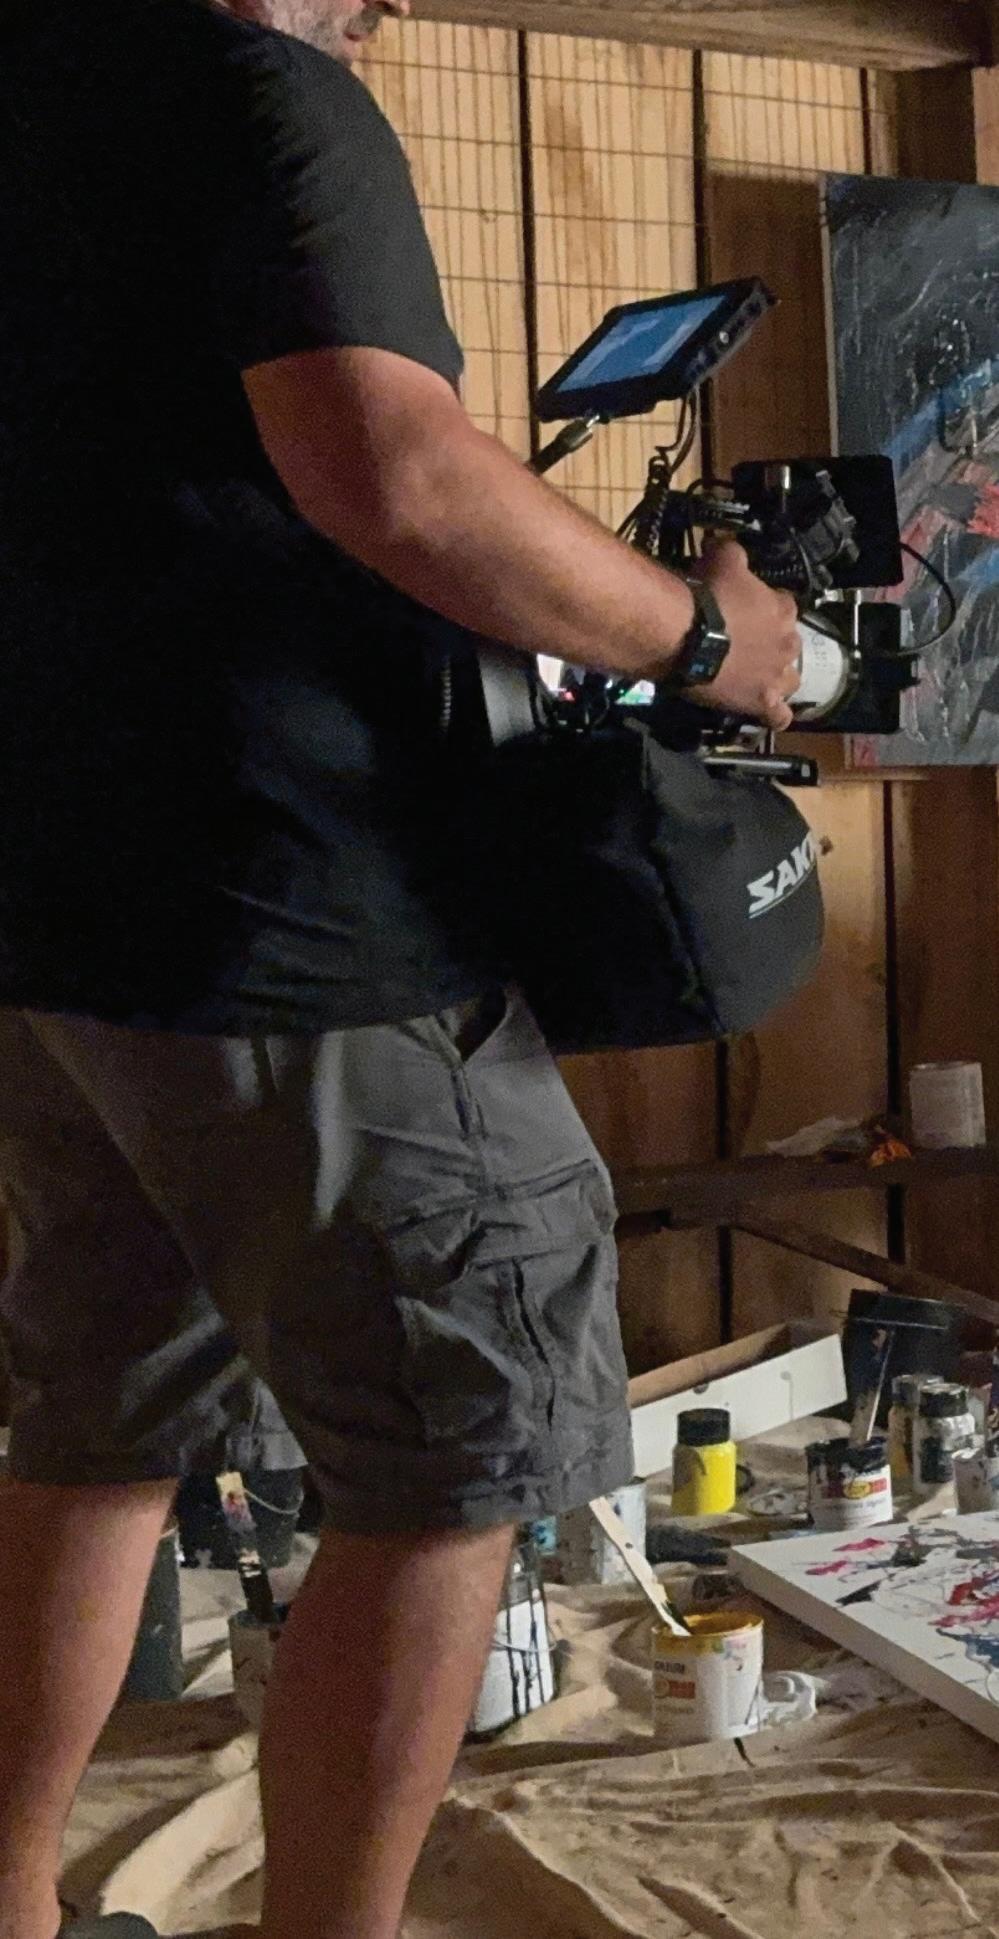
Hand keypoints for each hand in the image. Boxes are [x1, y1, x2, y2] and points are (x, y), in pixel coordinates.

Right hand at [687, 538, 800, 730]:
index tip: (746, 609)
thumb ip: (731, 550)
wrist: (688, 637)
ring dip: (777, 678)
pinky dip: (774, 715)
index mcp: (783, 609)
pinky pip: (779, 716)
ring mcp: (777, 676)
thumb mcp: (721, 559)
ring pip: (790, 680)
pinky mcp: (762, 704)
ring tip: (754, 678)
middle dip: (772, 643)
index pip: (784, 605)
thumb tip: (725, 541)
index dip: (765, 607)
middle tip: (743, 643)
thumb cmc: (706, 596)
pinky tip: (765, 713)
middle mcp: (788, 643)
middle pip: (788, 643)